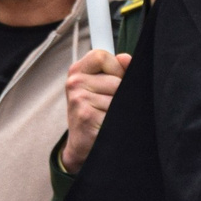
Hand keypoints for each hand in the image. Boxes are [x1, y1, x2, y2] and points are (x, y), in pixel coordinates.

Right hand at [62, 50, 132, 170]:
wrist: (81, 144)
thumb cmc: (93, 112)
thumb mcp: (100, 86)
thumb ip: (115, 70)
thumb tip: (126, 58)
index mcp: (77, 71)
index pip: (102, 56)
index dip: (116, 68)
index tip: (114, 81)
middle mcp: (74, 83)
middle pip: (116, 80)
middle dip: (120, 94)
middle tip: (109, 105)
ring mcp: (79, 99)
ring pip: (118, 98)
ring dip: (120, 109)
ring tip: (107, 116)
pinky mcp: (86, 116)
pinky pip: (116, 114)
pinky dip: (117, 121)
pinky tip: (107, 125)